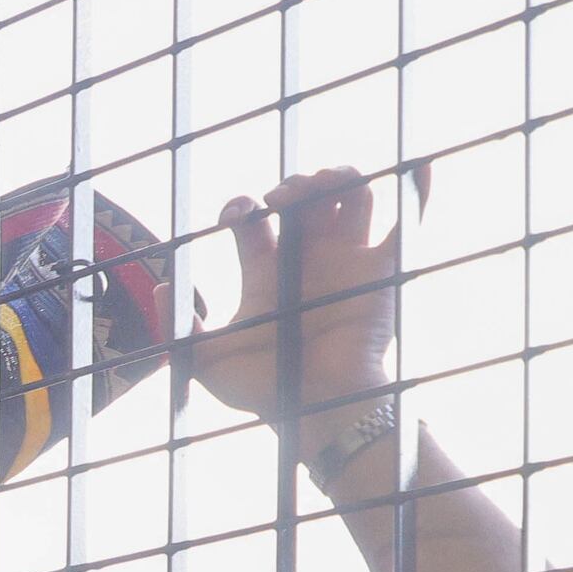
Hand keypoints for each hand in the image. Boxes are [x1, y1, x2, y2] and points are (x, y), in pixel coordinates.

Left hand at [179, 164, 407, 432]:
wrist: (318, 407)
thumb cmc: (264, 389)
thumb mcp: (206, 361)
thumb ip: (177, 328)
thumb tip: (158, 287)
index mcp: (266, 274)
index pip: (253, 221)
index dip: (243, 205)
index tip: (238, 212)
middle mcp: (307, 260)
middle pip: (304, 200)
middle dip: (294, 184)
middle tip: (285, 195)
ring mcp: (347, 261)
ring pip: (352, 197)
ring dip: (340, 177)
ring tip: (326, 182)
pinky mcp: (385, 270)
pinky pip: (407, 222)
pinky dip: (415, 190)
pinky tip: (415, 164)